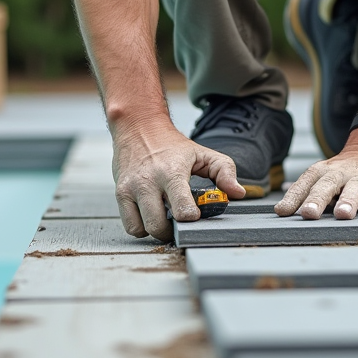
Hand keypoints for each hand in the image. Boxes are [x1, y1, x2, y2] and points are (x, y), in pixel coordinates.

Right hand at [110, 117, 245, 241]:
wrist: (138, 128)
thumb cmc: (173, 146)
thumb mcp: (203, 153)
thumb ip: (225, 172)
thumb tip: (238, 193)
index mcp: (172, 172)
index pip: (181, 208)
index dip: (192, 218)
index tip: (196, 214)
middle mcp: (148, 182)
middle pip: (158, 225)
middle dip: (173, 230)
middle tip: (181, 220)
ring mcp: (130, 189)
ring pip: (143, 229)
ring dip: (157, 230)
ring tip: (166, 216)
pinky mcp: (119, 194)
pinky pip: (131, 226)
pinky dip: (142, 227)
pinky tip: (152, 214)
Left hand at [275, 132, 357, 219]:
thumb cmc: (345, 173)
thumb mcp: (324, 179)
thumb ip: (304, 194)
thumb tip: (280, 211)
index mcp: (322, 172)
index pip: (304, 184)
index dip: (293, 198)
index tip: (282, 212)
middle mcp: (340, 173)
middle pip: (327, 185)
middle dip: (317, 199)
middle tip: (309, 214)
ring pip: (354, 187)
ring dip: (348, 201)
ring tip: (343, 215)